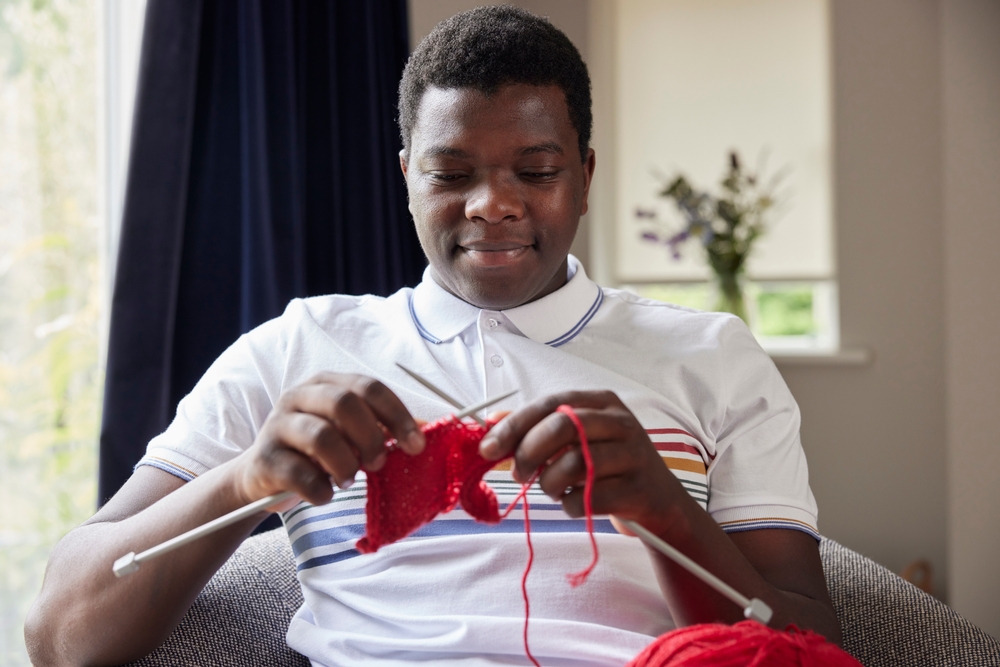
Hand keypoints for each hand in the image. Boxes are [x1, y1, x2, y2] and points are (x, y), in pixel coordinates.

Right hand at [232, 373, 424, 506]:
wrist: (262, 475)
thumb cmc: (316, 451)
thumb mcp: (350, 434)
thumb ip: (384, 429)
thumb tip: (430, 431)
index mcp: (326, 383)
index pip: (369, 388)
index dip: (397, 415)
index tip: (416, 445)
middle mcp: (299, 396)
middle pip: (344, 404)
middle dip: (371, 437)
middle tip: (379, 464)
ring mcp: (278, 425)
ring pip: (321, 437)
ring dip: (345, 465)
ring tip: (348, 480)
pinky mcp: (264, 458)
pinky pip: (300, 474)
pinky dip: (320, 490)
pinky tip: (324, 494)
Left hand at [479, 390, 689, 534]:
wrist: (659, 502)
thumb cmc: (608, 467)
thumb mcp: (577, 439)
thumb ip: (536, 428)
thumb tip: (490, 423)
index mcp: (602, 402)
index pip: (551, 404)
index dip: (514, 425)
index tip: (488, 449)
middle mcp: (621, 422)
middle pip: (562, 427)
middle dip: (529, 453)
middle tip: (518, 474)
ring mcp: (634, 455)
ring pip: (574, 464)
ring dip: (549, 484)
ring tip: (551, 489)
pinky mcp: (638, 490)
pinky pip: (588, 498)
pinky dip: (569, 506)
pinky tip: (573, 503)